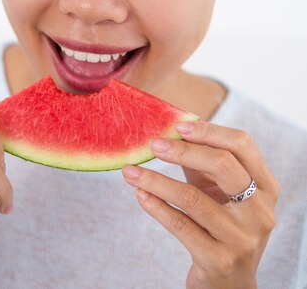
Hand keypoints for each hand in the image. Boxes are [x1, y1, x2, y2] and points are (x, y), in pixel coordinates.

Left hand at [122, 121, 279, 288]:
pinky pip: (181, 225)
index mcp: (266, 187)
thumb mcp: (218, 191)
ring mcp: (242, 238)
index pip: (242, 145)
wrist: (229, 285)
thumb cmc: (220, 225)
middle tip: (154, 145)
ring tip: (131, 172)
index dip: (209, 131)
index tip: (177, 126)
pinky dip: (156, 207)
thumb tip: (171, 130)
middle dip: (183, 151)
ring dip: (156, 181)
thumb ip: (202, 162)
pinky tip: (140, 195)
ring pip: (193, 198)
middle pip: (223, 165)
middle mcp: (260, 211)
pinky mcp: (219, 259)